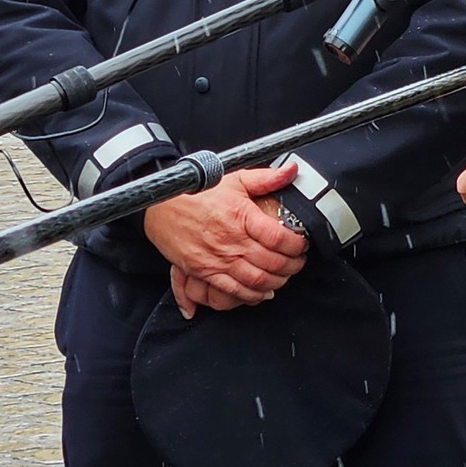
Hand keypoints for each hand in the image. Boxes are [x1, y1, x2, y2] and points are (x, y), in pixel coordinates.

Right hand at [144, 164, 307, 315]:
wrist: (162, 206)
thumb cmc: (199, 192)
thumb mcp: (235, 179)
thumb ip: (266, 177)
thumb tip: (292, 170)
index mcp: (242, 217)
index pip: (279, 238)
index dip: (297, 245)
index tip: (304, 244)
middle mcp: (231, 241)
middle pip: (271, 263)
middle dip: (292, 266)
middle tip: (299, 263)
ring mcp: (217, 259)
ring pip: (255, 281)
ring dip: (275, 283)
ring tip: (285, 277)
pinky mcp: (204, 271)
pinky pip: (232, 291)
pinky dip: (251, 296)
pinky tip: (262, 293)